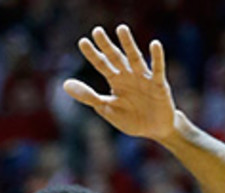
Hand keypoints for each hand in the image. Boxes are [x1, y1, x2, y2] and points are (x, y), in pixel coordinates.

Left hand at [64, 25, 176, 142]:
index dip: (92, 54)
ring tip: (121, 29)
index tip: (82, 42)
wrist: (154, 131)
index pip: (101, 64)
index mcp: (116, 80)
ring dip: (128, 44)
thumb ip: (88, 96)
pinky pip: (157, 69)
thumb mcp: (106, 108)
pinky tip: (154, 44)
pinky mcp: (159, 85)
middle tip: (96, 31)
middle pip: (115, 57)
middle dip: (106, 45)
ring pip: (135, 58)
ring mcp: (143, 78)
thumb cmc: (131, 119)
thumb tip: (65, 84)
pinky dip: (156, 57)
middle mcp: (129, 75)